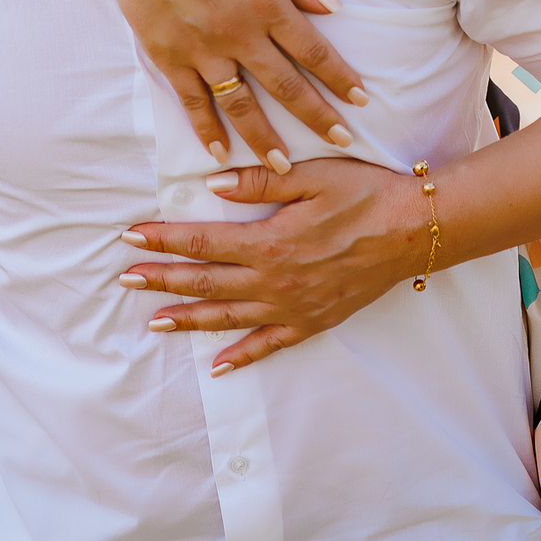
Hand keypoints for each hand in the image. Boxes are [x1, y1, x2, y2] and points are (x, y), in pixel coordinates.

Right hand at [110, 0, 367, 168]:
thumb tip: (332, 7)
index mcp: (268, 5)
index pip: (313, 51)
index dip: (339, 78)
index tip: (361, 100)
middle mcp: (240, 36)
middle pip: (286, 85)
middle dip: (317, 116)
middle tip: (341, 141)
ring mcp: (203, 51)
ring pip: (241, 104)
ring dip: (265, 138)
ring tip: (283, 165)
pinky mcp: (170, 58)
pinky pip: (192, 102)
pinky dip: (206, 129)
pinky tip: (219, 151)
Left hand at [117, 158, 425, 371]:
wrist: (413, 232)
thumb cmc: (365, 194)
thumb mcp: (312, 175)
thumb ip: (260, 180)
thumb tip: (213, 184)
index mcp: (269, 241)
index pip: (203, 241)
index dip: (165, 239)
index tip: (132, 237)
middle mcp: (274, 281)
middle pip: (205, 283)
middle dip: (163, 280)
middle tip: (126, 279)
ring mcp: (292, 307)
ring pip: (228, 318)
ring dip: (189, 319)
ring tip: (154, 321)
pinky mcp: (312, 322)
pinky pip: (269, 345)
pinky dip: (242, 356)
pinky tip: (219, 365)